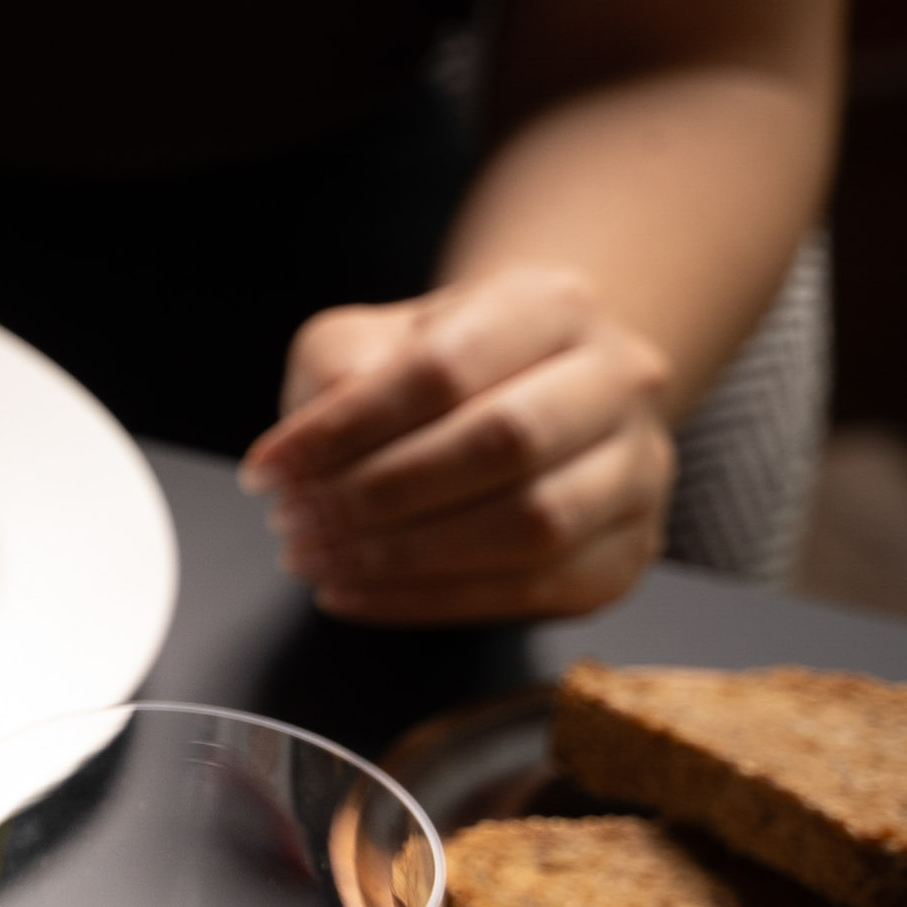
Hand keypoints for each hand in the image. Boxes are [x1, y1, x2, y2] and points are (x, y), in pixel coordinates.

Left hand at [244, 266, 679, 622]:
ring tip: (316, 560)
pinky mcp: (628, 552)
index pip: (445, 367)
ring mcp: (638, 470)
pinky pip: (534, 590)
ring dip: (404, 557)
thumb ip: (338, 369)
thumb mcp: (373, 339)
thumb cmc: (440, 370)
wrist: (529, 398)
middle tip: (294, 523)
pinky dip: (430, 601)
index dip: (346, 427)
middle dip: (379, 495)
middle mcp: (620, 380)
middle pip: (505, 443)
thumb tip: (317, 443)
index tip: (269, 469)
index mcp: (553, 304)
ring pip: (533, 524)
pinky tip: (353, 592)